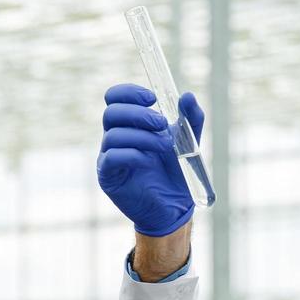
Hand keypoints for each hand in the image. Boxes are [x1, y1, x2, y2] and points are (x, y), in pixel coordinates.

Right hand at [97, 83, 205, 235]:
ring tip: (166, 146)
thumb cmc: (176, 172)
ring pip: (113, 135)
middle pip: (111, 113)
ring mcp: (109, 157)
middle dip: (138, 114)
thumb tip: (186, 96)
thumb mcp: (188, 141)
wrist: (174, 207)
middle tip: (162, 124)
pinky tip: (148, 161)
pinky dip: (132, 154)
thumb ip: (190, 119)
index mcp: (129, 124)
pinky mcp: (108, 177)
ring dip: (143, 137)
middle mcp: (115, 138)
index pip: (114, 98)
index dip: (128, 92)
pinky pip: (112, 157)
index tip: (151, 97)